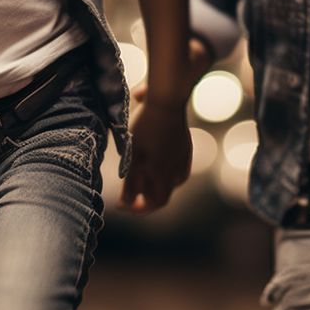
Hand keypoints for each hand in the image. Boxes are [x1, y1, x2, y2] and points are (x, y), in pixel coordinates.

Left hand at [119, 96, 192, 213]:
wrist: (166, 101)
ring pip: (171, 180)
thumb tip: (126, 204)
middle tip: (129, 193)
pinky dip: (163, 170)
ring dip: (155, 184)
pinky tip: (154, 162)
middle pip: (164, 192)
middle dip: (146, 196)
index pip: (157, 202)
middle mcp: (178, 170)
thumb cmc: (146, 129)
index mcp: (165, 175)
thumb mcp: (133, 157)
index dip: (140, 208)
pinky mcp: (185, 145)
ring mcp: (184, 157)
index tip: (124, 206)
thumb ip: (131, 183)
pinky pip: (176, 166)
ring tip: (140, 179)